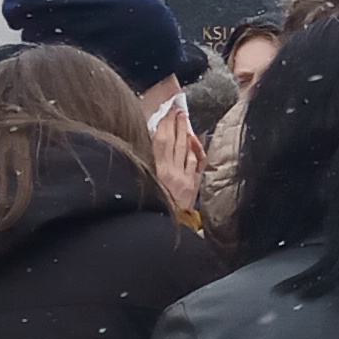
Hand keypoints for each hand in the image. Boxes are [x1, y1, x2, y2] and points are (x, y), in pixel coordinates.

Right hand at [152, 106, 206, 220]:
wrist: (166, 229)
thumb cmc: (149, 209)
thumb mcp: (141, 186)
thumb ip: (144, 166)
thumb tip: (143, 144)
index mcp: (155, 172)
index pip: (161, 141)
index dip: (164, 124)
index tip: (166, 111)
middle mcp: (171, 173)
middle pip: (175, 142)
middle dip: (176, 124)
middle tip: (178, 109)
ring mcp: (184, 178)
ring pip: (186, 150)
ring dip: (186, 133)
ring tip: (185, 119)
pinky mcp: (192, 185)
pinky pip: (196, 163)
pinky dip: (196, 150)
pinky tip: (196, 140)